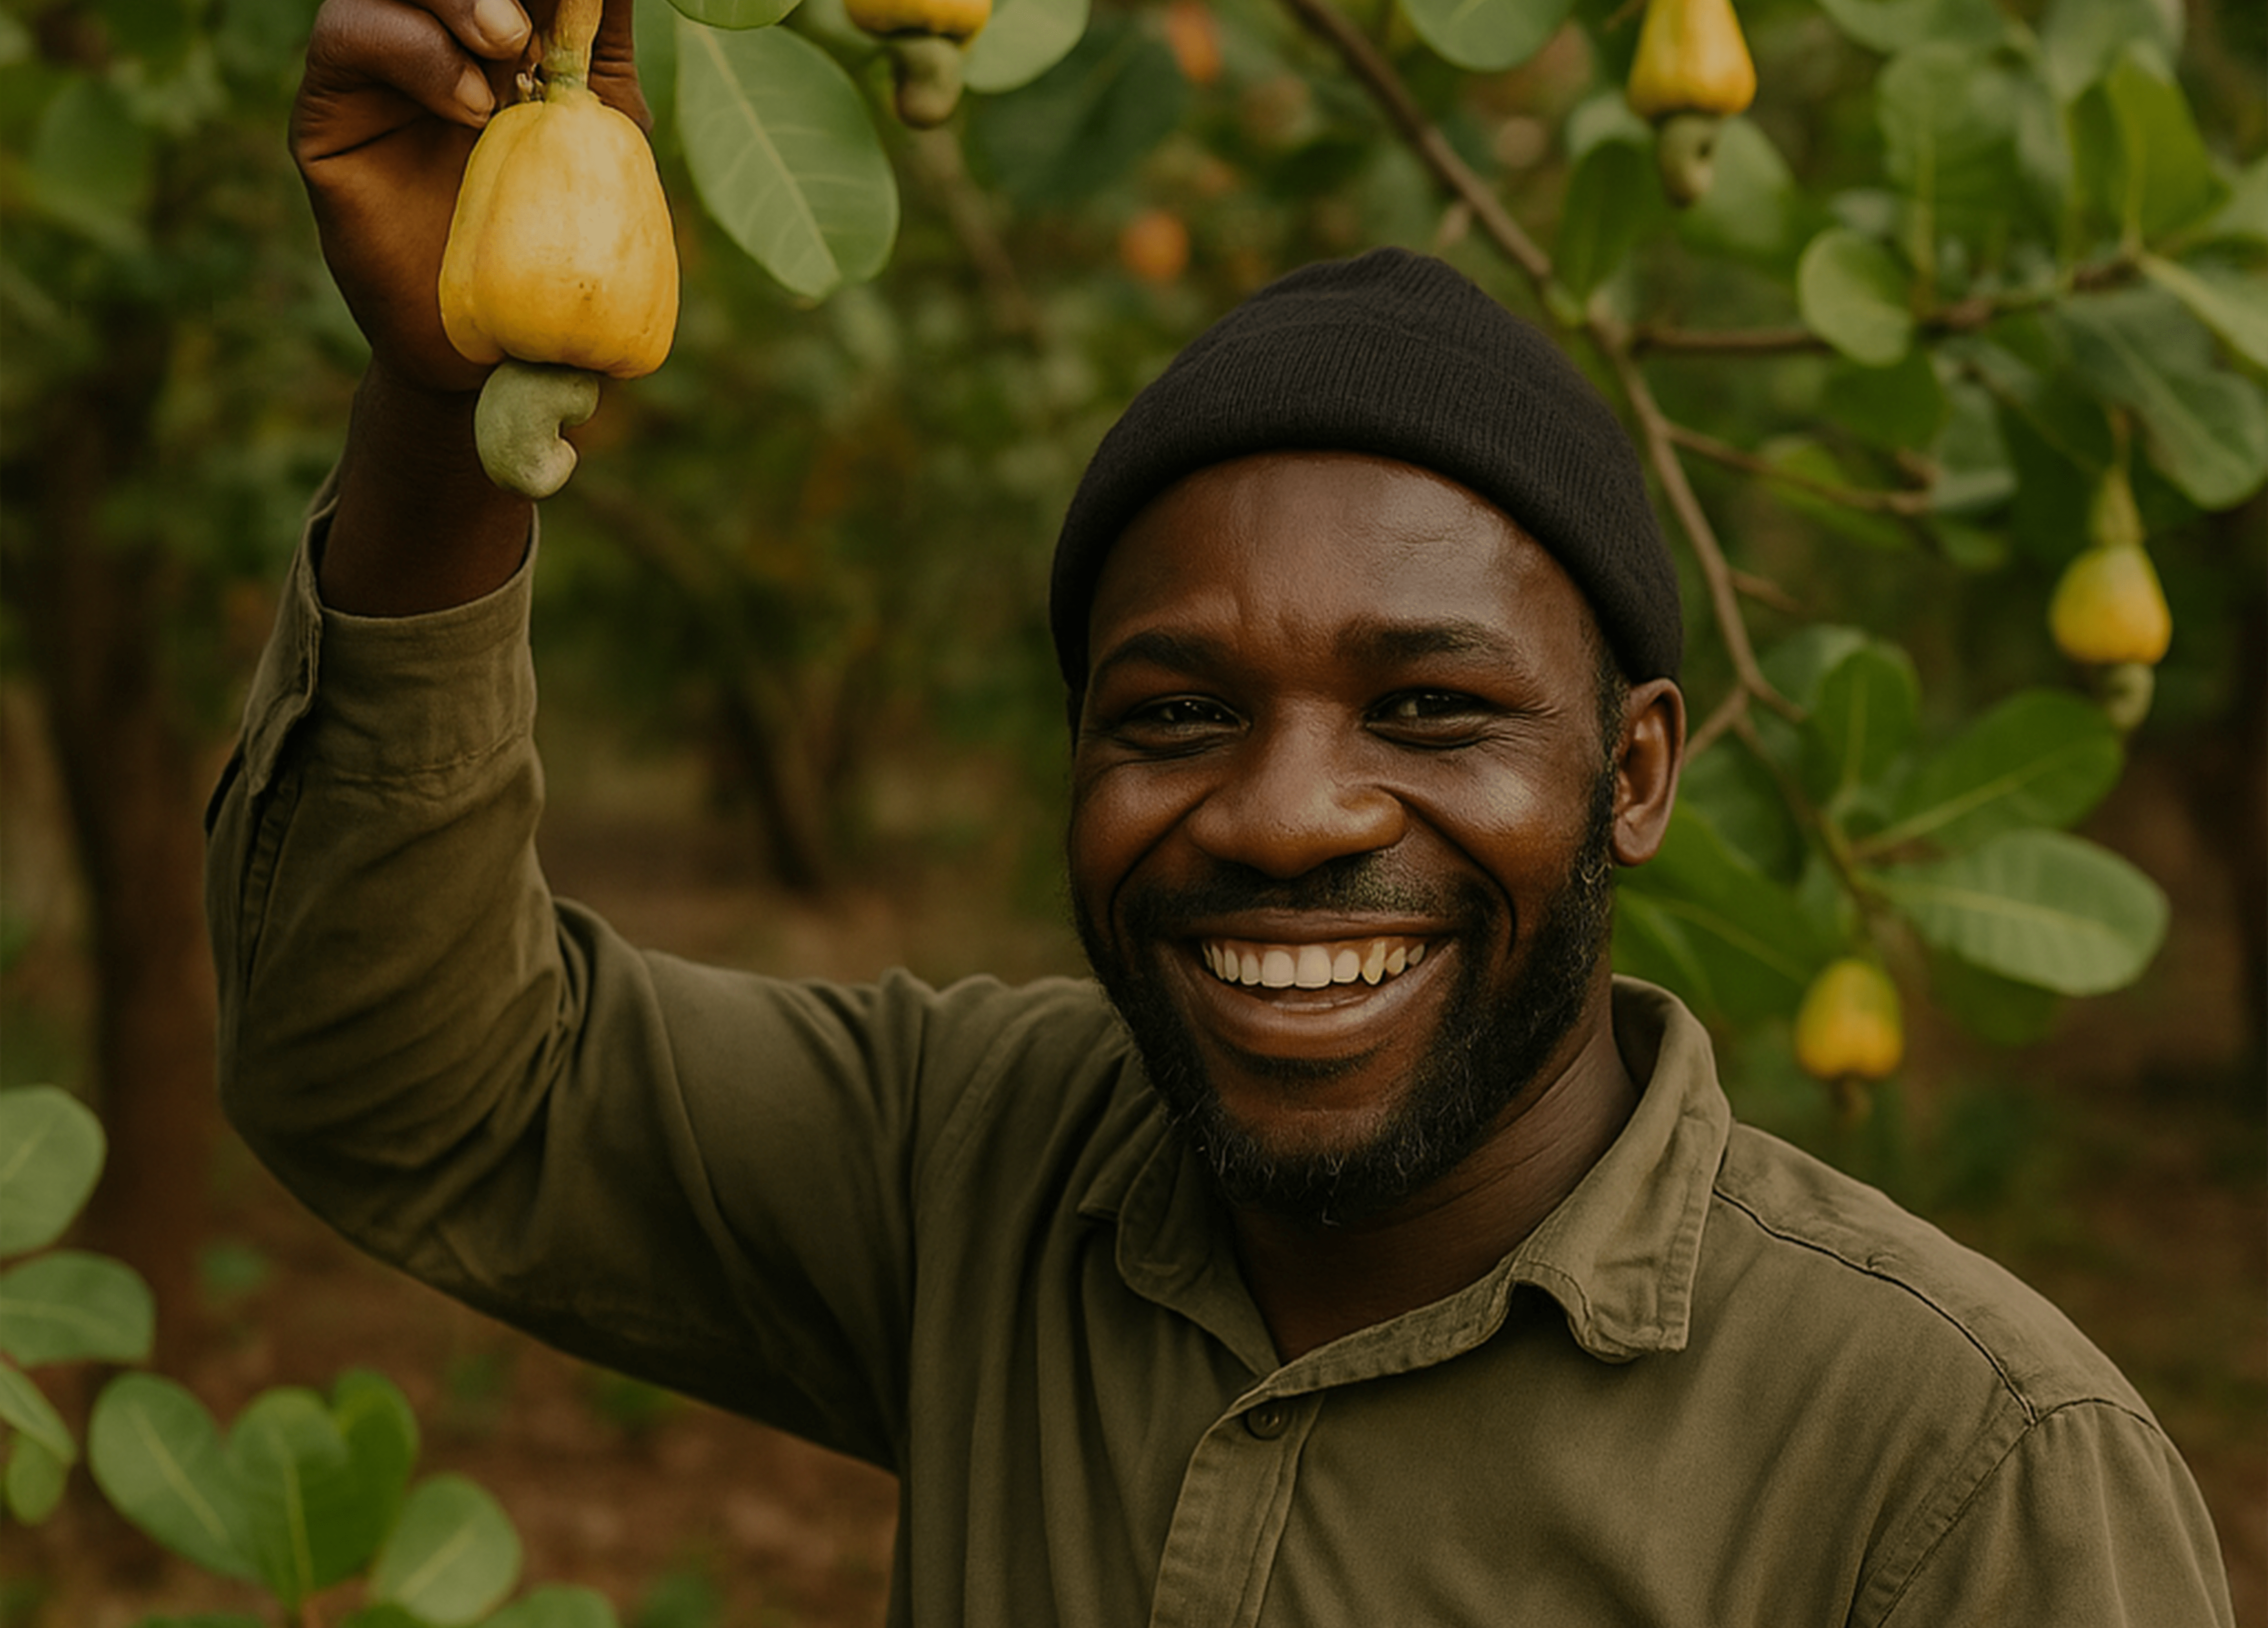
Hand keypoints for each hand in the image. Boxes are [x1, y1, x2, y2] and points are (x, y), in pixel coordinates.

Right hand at [292, 0, 648, 393]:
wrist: (515, 348)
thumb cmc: (568, 237)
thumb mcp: (608, 128)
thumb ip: (602, 42)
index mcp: (493, 29)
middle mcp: (426, 35)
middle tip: (530, 21)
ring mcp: (373, 70)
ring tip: (510, 45)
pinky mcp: (329, 114)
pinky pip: (345, 38)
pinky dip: (412, 51)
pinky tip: (469, 105)